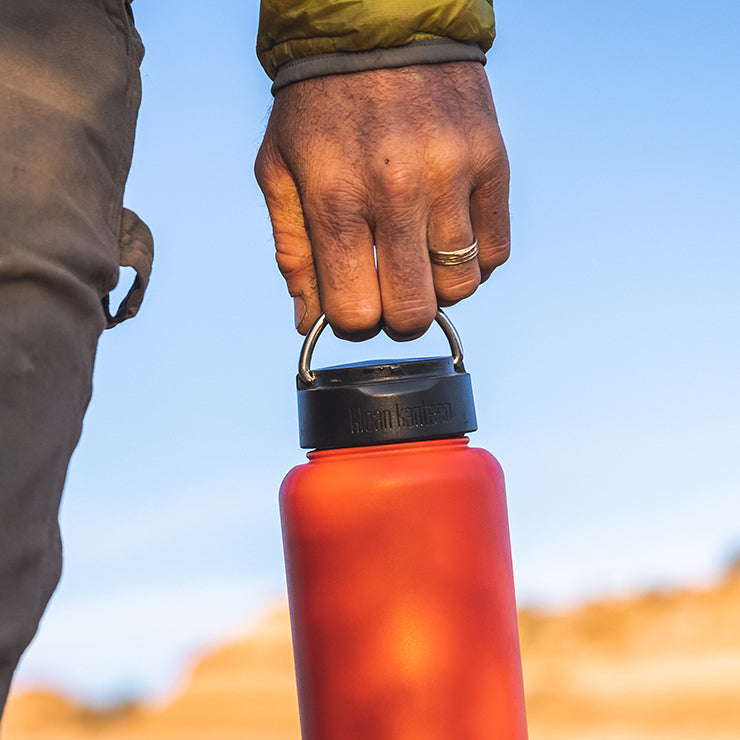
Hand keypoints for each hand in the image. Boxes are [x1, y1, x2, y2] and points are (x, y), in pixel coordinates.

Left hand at [255, 61, 509, 339]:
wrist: (379, 24)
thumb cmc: (319, 107)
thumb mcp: (280, 170)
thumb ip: (292, 251)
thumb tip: (308, 322)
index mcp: (336, 196)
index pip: (355, 310)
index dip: (354, 321)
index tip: (355, 304)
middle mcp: (397, 190)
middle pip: (413, 310)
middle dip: (398, 316)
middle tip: (390, 290)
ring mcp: (452, 175)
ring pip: (461, 286)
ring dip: (439, 287)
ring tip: (420, 256)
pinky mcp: (492, 162)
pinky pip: (497, 250)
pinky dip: (475, 259)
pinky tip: (449, 236)